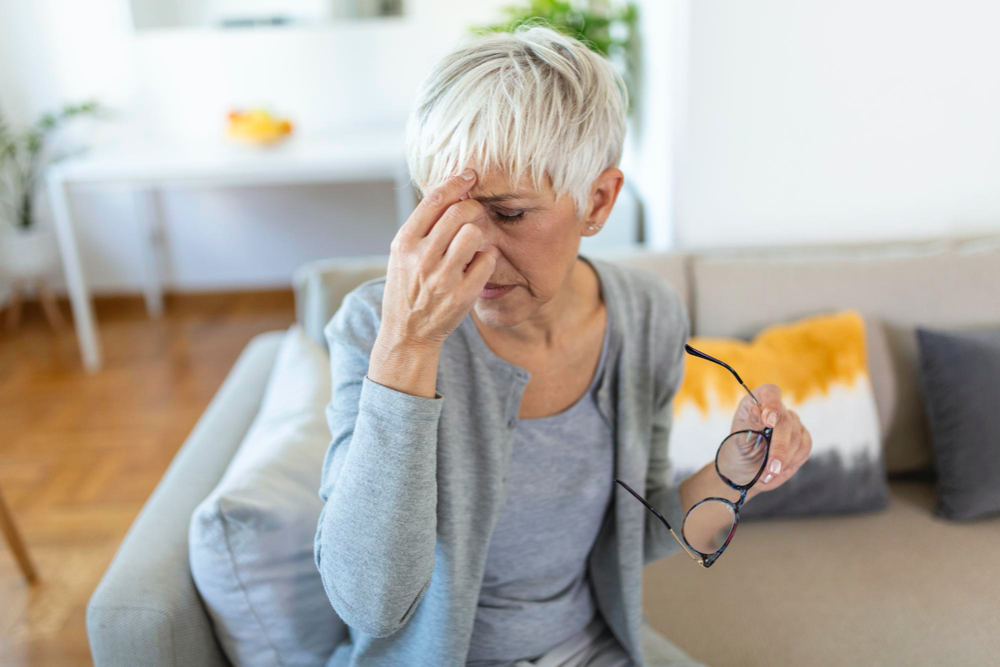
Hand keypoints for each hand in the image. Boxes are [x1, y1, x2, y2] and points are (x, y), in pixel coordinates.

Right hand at [379, 168, 496, 350]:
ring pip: (474, 233)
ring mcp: (443, 277)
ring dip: (480, 233)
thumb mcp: (402, 255)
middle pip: (459, 212)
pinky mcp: (462, 294)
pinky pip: (487, 259)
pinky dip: (486, 259)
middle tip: (476, 212)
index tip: (470, 175)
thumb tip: (451, 193)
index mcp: (404, 243)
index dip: (456, 182)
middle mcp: (421, 257)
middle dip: (474, 207)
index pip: (434, 200)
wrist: (407, 333)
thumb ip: (422, 228)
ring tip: (473, 243)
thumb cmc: (408, 288)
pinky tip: (477, 266)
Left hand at [729, 384, 812, 500]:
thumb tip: (757, 410)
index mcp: (756, 402)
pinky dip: (791, 462)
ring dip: (783, 460)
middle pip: (785, 421)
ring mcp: (791, 423)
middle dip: (779, 448)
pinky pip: (804, 448)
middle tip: (771, 467)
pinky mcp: (802, 438)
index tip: (769, 421)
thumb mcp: (738, 439)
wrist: (745, 471)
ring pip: (797, 437)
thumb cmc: (738, 452)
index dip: (772, 404)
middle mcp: (776, 409)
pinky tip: (777, 471)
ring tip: (767, 474)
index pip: (770, 393)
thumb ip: (750, 424)